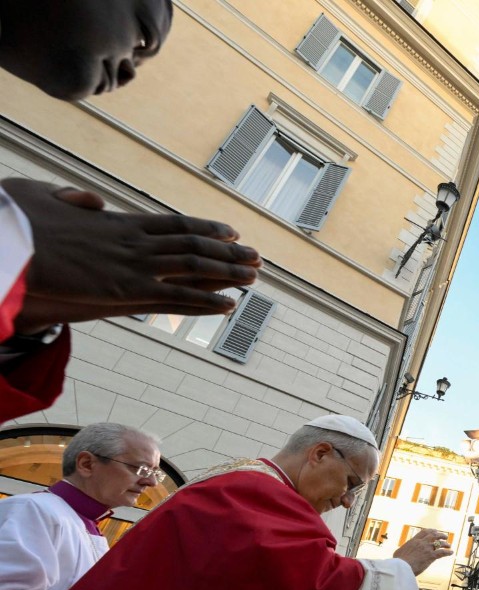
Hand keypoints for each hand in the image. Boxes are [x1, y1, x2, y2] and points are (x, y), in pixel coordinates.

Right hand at [3, 179, 260, 334]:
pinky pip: (176, 296)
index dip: (206, 228)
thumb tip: (95, 202)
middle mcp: (134, 241)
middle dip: (229, 251)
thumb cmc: (17, 223)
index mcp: (118, 221)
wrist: (7, 245)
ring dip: (228, 272)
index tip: (230, 231)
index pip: (174, 224)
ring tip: (255, 276)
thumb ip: (74, 200)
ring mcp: (133, 264)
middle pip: (194, 244)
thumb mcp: (44, 198)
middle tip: (256, 256)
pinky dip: (205, 301)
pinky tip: (230, 305)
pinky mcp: (126, 289)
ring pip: (194, 267)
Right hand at [394, 528, 452, 575]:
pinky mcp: (430, 556)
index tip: (434, 531)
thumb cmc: (398, 562)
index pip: (424, 532)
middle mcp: (421, 543)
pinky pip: (442, 552)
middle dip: (440, 535)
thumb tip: (401, 552)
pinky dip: (447, 552)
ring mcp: (426, 549)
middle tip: (445, 536)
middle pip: (433, 535)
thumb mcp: (399, 553)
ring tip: (449, 545)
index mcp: (413, 541)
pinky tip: (451, 552)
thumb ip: (404, 550)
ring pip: (439, 543)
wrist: (401, 567)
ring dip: (445, 543)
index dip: (431, 531)